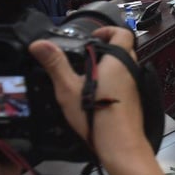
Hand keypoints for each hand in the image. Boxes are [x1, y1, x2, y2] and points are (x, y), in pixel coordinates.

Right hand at [28, 27, 149, 163]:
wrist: (121, 144)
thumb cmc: (95, 114)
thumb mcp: (68, 88)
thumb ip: (55, 64)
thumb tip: (39, 43)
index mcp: (118, 61)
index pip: (123, 33)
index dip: (108, 30)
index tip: (93, 36)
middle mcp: (131, 70)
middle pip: (123, 49)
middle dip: (105, 49)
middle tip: (84, 57)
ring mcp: (135, 85)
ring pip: (124, 67)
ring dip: (108, 66)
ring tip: (85, 76)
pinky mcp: (135, 99)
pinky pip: (125, 82)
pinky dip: (112, 81)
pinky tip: (95, 95)